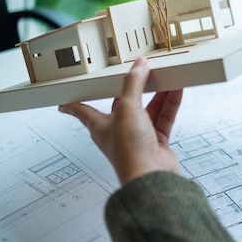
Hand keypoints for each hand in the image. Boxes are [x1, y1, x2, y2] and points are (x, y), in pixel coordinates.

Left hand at [58, 57, 182, 184]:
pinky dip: (170, 103)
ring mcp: (139, 135)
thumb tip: (139, 66)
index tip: (64, 101)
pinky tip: (176, 90)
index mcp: (100, 125)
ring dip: (157, 93)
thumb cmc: (128, 151)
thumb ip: (134, 84)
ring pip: (148, 109)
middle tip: (140, 72)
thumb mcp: (127, 108)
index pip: (82, 110)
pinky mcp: (157, 141)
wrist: (149, 175)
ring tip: (165, 76)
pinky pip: (164, 117)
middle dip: (134, 88)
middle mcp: (119, 130)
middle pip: (125, 103)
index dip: (74, 104)